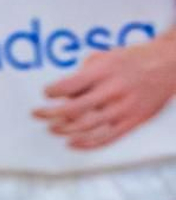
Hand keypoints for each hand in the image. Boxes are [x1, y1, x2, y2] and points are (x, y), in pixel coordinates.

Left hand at [35, 35, 175, 152]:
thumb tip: (66, 90)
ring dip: (63, 130)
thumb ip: (87, 69)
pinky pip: (104, 139)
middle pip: (72, 110)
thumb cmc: (135, 59)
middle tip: (37, 114)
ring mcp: (123, 108)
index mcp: (106, 70)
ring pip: (85, 127)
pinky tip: (71, 143)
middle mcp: (113, 90)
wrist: (171, 64)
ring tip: (51, 128)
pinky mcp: (132, 122)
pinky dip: (85, 144)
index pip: (70, 86)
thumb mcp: (110, 54)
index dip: (52, 92)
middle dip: (49, 114)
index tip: (46, 93)